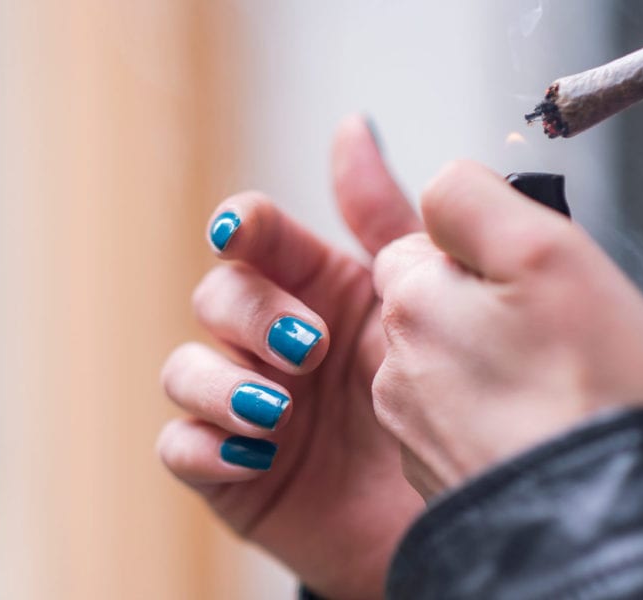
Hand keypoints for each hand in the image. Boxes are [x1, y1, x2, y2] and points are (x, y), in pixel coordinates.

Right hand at [157, 116, 422, 598]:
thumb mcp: (418, 300)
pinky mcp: (230, 473)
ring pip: (182, 369)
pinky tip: (258, 455)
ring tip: (279, 411)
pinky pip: (178, 447)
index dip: (238, 227)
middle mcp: (269, 344)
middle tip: (311, 348)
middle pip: (215, 297)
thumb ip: (382, 216)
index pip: (252, 237)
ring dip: (221, 382)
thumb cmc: (443, 402)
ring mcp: (243, 407)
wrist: (463, 515)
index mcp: (311, 290)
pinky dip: (206, 445)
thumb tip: (351, 128)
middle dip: (251, 315)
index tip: (240, 232)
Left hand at [372, 160, 642, 498]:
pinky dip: (493, 415)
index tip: (523, 275)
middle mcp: (392, 365)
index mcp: (410, 301)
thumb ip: (472, 200)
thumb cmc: (591, 392)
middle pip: (431, 302)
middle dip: (482, 307)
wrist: (600, 522)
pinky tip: (537, 425)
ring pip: (446, 361)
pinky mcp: (432, 472)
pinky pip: (459, 418)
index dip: (478, 252)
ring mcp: (411, 424)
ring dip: (489, 361)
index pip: (419, 241)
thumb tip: (438, 186)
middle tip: (550, 331)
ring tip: (551, 384)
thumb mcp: (545, 251)